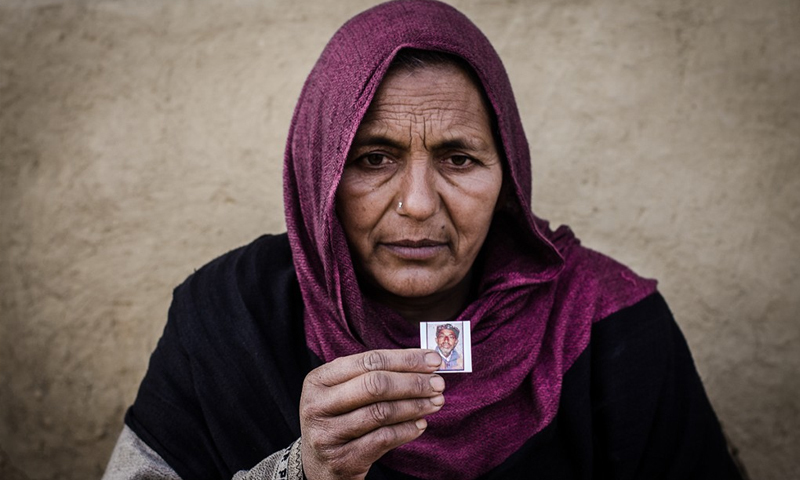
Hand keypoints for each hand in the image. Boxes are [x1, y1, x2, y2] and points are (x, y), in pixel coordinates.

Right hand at [299, 349, 444, 479]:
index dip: (404, 359)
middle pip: (374, 385)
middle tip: (439, 383)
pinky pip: (383, 439)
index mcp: (319, 380)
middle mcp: (317, 405)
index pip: (368, 361)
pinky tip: (420, 425)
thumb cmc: (339, 419)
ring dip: (415, 406)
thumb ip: (374, 375)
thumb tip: (424, 363)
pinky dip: (407, 430)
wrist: (319, 465)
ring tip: (435, 403)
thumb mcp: (343, 393)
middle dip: (412, 382)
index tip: (433, 360)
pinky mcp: (342, 459)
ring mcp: (327, 434)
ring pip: (381, 412)